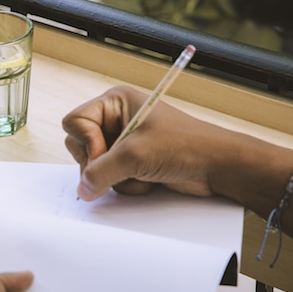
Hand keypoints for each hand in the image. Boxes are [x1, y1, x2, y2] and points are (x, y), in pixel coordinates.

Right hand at [62, 85, 234, 200]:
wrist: (217, 167)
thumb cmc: (186, 145)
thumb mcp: (135, 156)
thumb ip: (100, 173)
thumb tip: (82, 189)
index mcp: (115, 102)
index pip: (75, 122)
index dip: (86, 142)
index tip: (107, 154)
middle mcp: (116, 120)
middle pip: (80, 146)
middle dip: (99, 163)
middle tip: (122, 167)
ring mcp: (123, 143)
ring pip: (94, 167)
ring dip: (115, 177)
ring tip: (141, 172)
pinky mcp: (130, 162)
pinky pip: (109, 178)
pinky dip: (125, 184)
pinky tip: (147, 179)